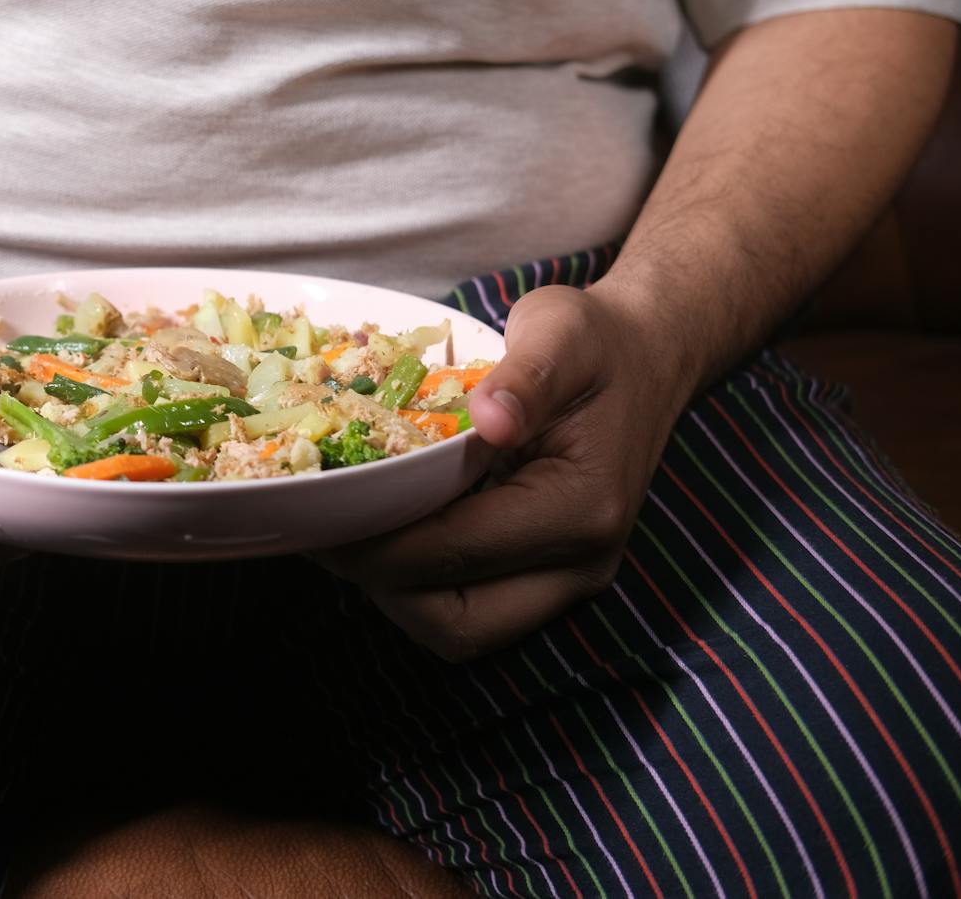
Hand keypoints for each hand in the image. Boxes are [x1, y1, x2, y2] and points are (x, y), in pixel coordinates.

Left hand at [311, 282, 694, 660]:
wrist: (645, 359)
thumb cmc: (596, 343)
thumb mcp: (563, 332)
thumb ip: (526, 375)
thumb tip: (489, 416)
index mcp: (582, 509)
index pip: (455, 551)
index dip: (374, 542)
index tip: (315, 512)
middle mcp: (579, 564)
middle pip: (455, 622)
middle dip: (379, 585)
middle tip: (322, 529)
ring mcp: (565, 578)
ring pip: (458, 627)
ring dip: (392, 590)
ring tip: (342, 530)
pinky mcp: (544, 575)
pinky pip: (467, 601)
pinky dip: (415, 579)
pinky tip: (379, 526)